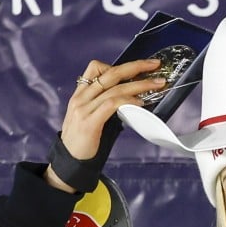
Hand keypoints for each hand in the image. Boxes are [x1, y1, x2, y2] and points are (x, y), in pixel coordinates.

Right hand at [45, 59, 166, 191]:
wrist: (69, 162)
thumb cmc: (84, 142)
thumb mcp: (93, 117)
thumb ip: (107, 106)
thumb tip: (133, 99)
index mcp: (80, 94)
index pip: (95, 68)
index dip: (118, 65)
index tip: (137, 67)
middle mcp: (80, 98)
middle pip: (110, 73)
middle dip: (135, 66)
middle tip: (154, 64)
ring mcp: (83, 109)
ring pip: (115, 88)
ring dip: (139, 84)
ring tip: (156, 84)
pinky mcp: (89, 122)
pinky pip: (112, 104)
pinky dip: (128, 100)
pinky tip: (140, 102)